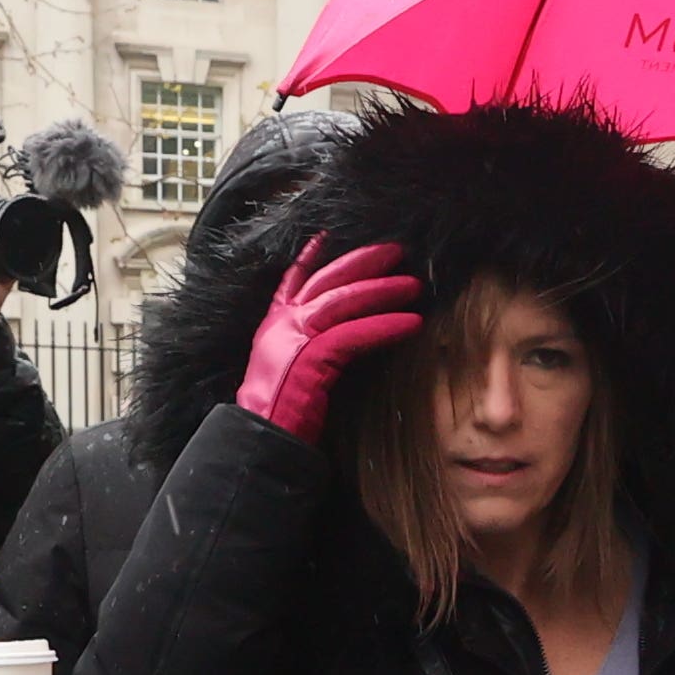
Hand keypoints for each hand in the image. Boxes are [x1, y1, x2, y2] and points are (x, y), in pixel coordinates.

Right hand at [235, 236, 426, 437]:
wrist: (261, 439)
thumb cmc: (280, 415)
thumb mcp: (290, 371)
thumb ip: (308, 348)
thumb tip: (337, 339)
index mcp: (274, 325)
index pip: (292, 281)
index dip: (310, 257)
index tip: (327, 235)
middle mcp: (282, 324)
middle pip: (326, 280)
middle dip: (363, 262)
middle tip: (396, 251)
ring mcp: (294, 337)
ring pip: (343, 300)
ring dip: (383, 290)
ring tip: (413, 287)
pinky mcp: (311, 357)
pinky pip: (354, 334)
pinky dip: (385, 326)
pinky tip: (411, 323)